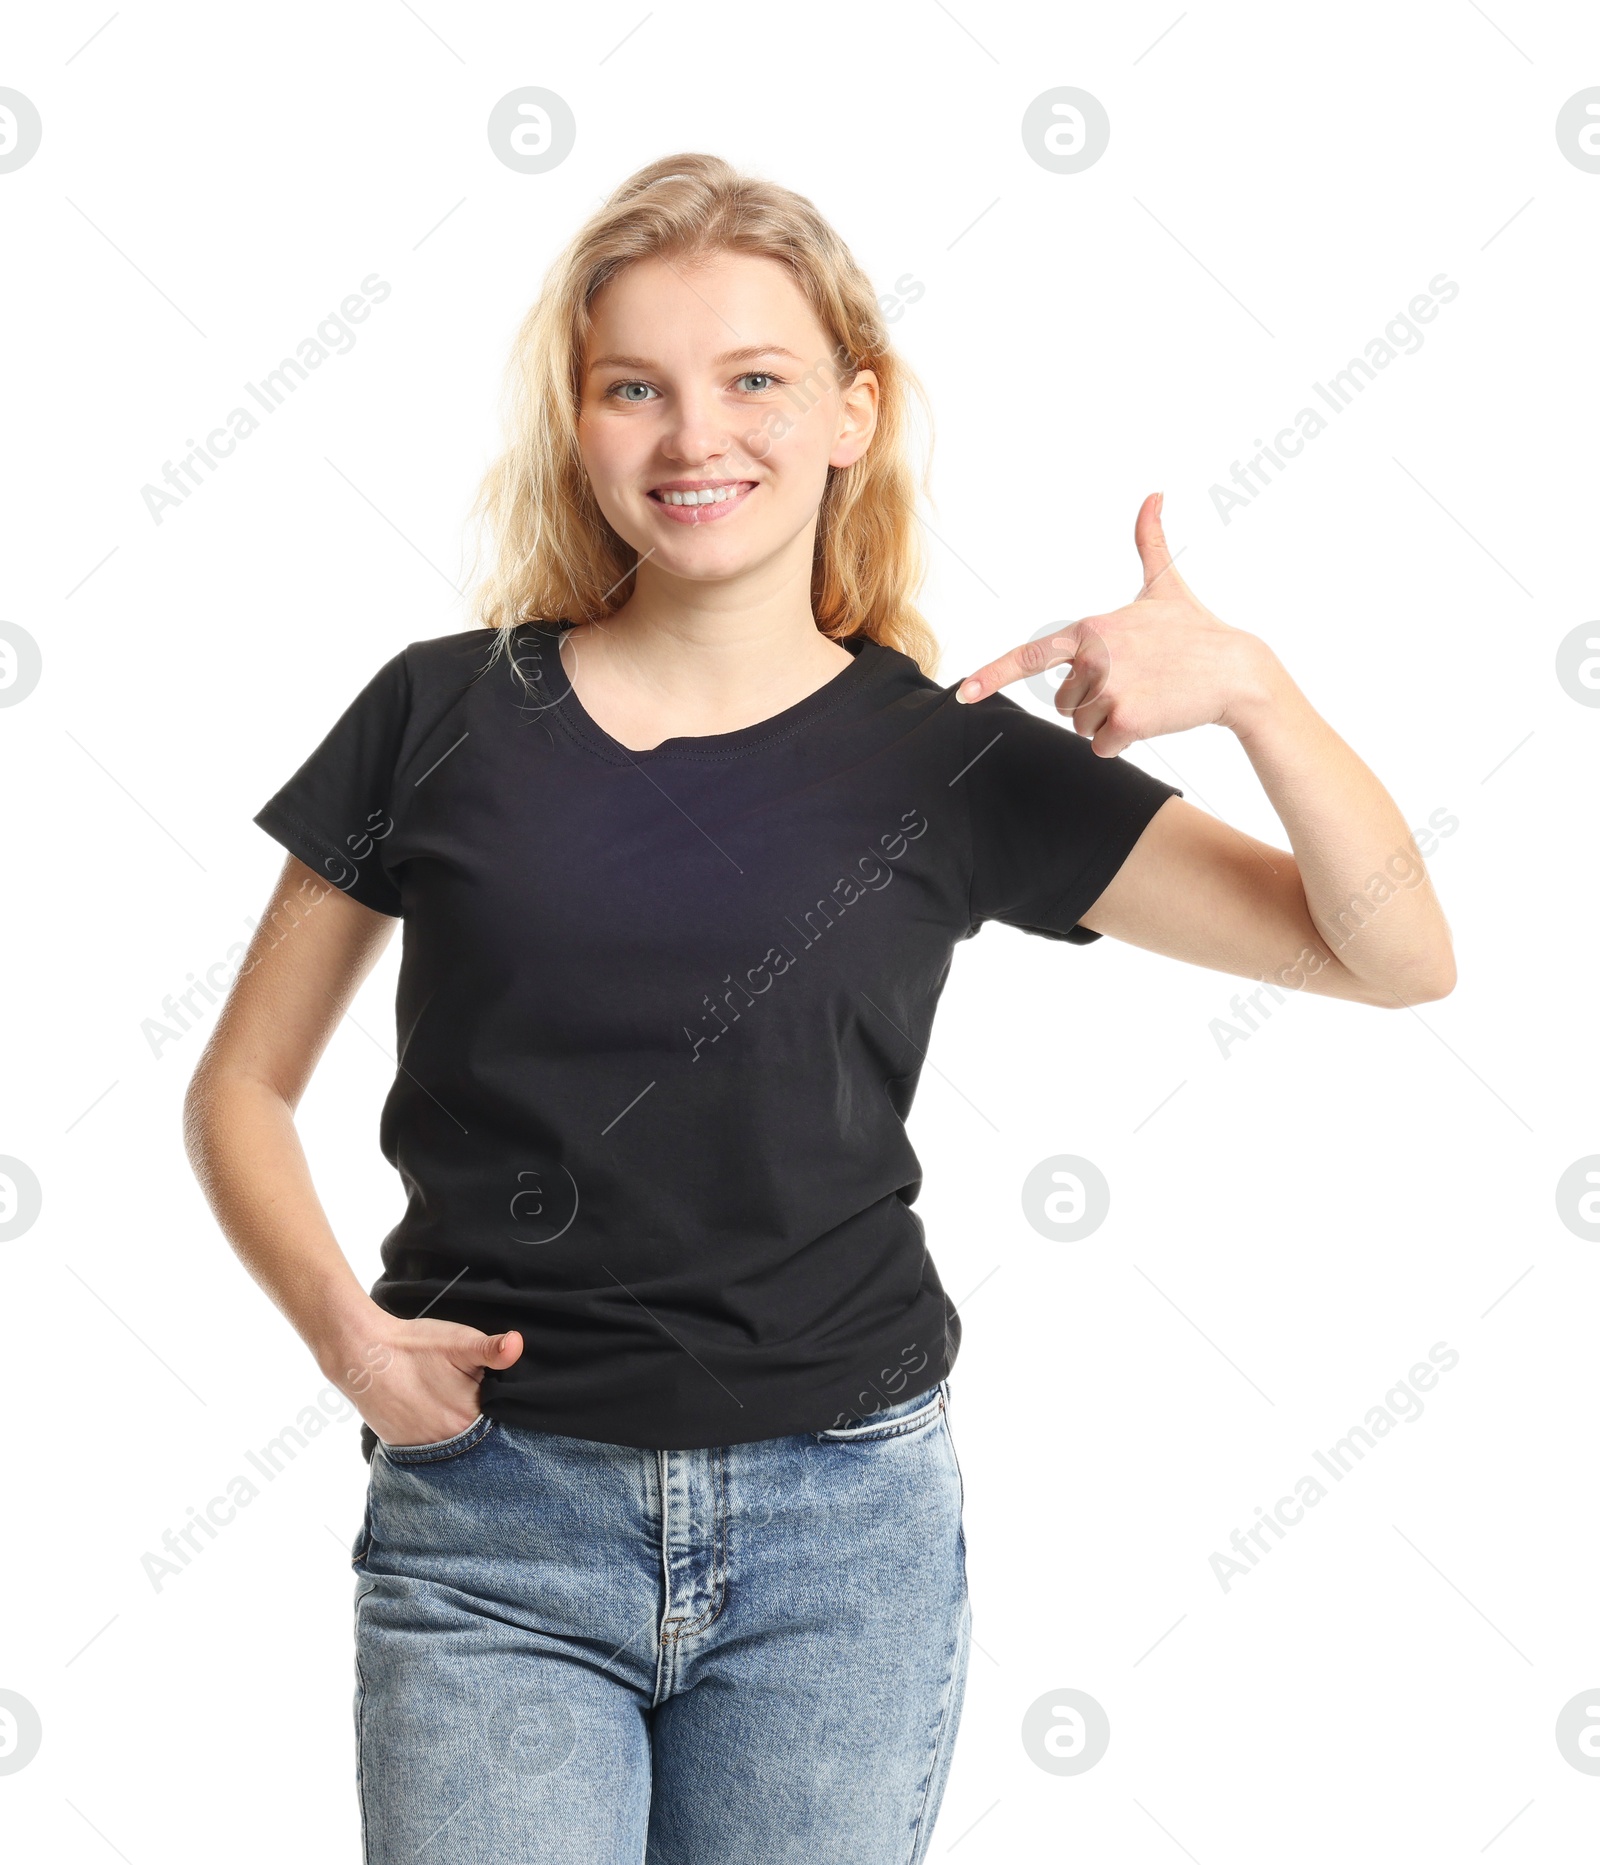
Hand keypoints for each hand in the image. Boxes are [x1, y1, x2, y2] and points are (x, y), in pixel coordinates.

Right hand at [324, 1312, 523, 1446]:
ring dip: (457, 1432)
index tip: (498, 1394)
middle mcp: (448, 1443)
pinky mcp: (402, 1447)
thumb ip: (493, 1349)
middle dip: (480, 1422)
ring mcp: (422, 1449)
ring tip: (449, 1406)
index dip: (502, 1409)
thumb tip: (518, 1343)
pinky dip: (434, 1436)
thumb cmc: (414, 1346)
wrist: (362, 1354)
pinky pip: (428, 1449)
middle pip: (477, 1438)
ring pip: (453, 1445)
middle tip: (468, 1396)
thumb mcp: (460, 1341)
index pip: (500, 1424)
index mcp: (469, 1419)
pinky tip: (431, 1415)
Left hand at [954, 493, 1279, 755]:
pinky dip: (1123, 741)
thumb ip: (1149, 542)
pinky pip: (1102, 747)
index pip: (1030, 656)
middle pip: (1063, 702)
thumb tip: (1155, 495)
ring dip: (1108, 721)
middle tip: (1134, 682)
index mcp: (1090, 629)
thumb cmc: (1194, 630)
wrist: (1236, 670)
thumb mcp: (1164, 585)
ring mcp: (1109, 689)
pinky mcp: (1128, 720)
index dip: (992, 675)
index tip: (963, 694)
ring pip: (1082, 727)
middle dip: (1092, 700)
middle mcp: (1093, 658)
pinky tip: (1152, 717)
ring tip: (1146, 696)